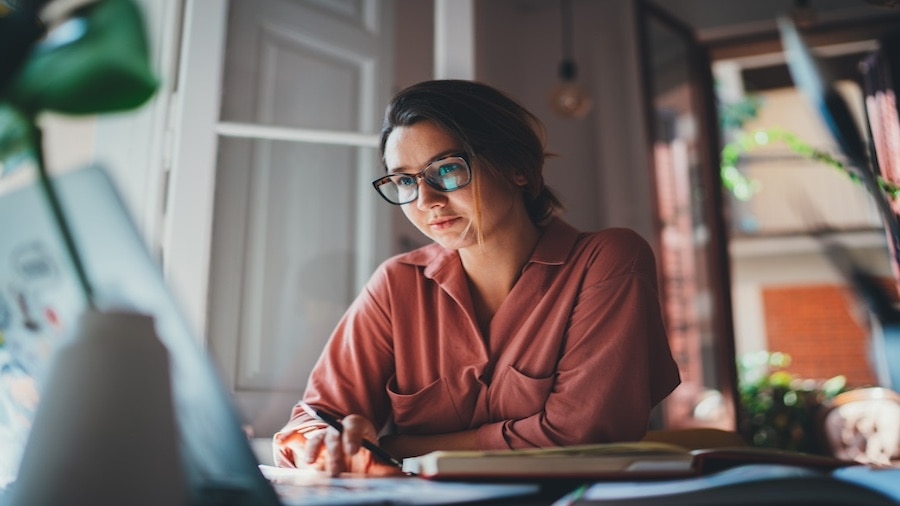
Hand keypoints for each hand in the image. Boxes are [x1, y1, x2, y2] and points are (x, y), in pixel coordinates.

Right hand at [273, 414, 402, 476]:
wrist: (357, 460)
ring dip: (313, 449)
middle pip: (334, 434)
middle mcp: (338, 430)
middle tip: (337, 470)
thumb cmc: (368, 460)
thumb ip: (387, 469)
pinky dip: (287, 438)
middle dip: (334, 450)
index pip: (354, 426)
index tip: (354, 450)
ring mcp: (323, 439)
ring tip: (311, 462)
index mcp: (358, 428)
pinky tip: (281, 441)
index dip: (353, 436)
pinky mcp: (309, 449)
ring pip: (316, 438)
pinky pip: (295, 440)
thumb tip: (404, 478)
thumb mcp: (380, 464)